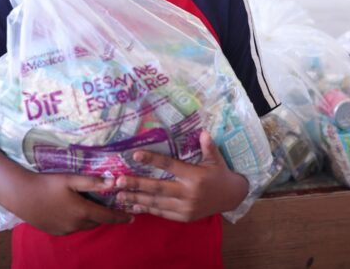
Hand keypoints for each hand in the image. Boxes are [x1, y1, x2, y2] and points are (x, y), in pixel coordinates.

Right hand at [10, 170, 132, 235]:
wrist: (21, 195)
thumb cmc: (47, 184)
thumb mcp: (71, 179)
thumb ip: (92, 182)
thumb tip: (114, 182)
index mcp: (82, 211)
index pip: (107, 216)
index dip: (120, 217)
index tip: (132, 217)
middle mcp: (76, 224)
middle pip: (97, 222)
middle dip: (107, 217)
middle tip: (115, 210)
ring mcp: (65, 230)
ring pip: (85, 226)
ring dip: (92, 219)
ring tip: (97, 210)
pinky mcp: (55, 232)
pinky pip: (73, 228)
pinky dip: (79, 222)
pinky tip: (76, 213)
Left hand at [114, 130, 248, 221]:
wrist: (232, 197)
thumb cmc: (220, 174)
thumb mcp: (216, 159)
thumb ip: (208, 146)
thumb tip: (203, 132)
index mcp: (195, 176)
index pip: (170, 166)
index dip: (152, 160)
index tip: (135, 155)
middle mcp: (188, 193)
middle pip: (158, 188)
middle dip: (136, 185)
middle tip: (118, 181)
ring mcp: (185, 208)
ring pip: (157, 203)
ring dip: (137, 199)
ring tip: (119, 196)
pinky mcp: (184, 217)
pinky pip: (162, 213)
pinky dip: (147, 210)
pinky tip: (134, 206)